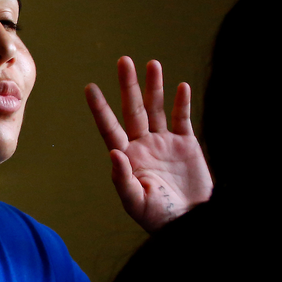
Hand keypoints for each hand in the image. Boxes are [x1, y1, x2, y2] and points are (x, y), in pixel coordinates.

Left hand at [86, 56, 212, 231]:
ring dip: (155, 87)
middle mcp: (143, 145)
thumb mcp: (136, 203)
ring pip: (157, 108)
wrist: (191, 221)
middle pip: (134, 109)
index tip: (90, 88)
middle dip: (129, 86)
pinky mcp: (186, 145)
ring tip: (152, 64)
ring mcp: (165, 143)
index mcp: (127, 158)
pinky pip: (182, 119)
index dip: (100, 108)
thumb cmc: (159, 218)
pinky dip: (182, 103)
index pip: (110, 128)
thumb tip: (114, 153)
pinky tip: (181, 87)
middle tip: (124, 61)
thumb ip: (123, 179)